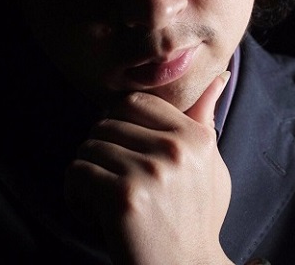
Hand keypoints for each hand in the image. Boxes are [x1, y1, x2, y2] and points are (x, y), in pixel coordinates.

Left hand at [64, 72, 234, 264]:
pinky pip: (78, 171)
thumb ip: (207, 119)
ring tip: (101, 194)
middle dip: (100, 147)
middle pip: (107, 121)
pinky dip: (75, 192)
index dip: (116, 118)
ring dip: (87, 171)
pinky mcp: (124, 197)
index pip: (136, 101)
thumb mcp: (211, 166)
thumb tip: (219, 77)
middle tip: (108, 173)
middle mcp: (175, 149)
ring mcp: (150, 172)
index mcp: (195, 136)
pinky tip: (90, 209)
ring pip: (89, 146)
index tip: (117, 143)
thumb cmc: (196, 218)